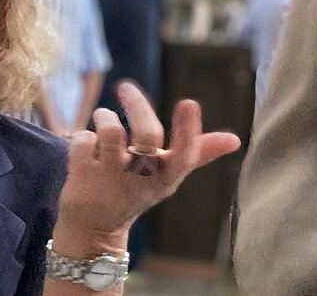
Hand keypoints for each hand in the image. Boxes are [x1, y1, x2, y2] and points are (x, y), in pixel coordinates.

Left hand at [53, 81, 240, 251]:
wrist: (93, 230)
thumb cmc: (135, 192)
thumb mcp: (166, 177)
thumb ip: (197, 153)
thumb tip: (235, 139)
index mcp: (165, 178)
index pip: (184, 156)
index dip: (188, 130)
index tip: (189, 103)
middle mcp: (141, 180)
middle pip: (147, 135)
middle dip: (137, 104)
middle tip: (125, 87)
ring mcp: (111, 180)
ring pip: (110, 131)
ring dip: (103, 116)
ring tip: (102, 120)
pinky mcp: (82, 178)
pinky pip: (82, 140)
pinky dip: (81, 137)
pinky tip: (85, 148)